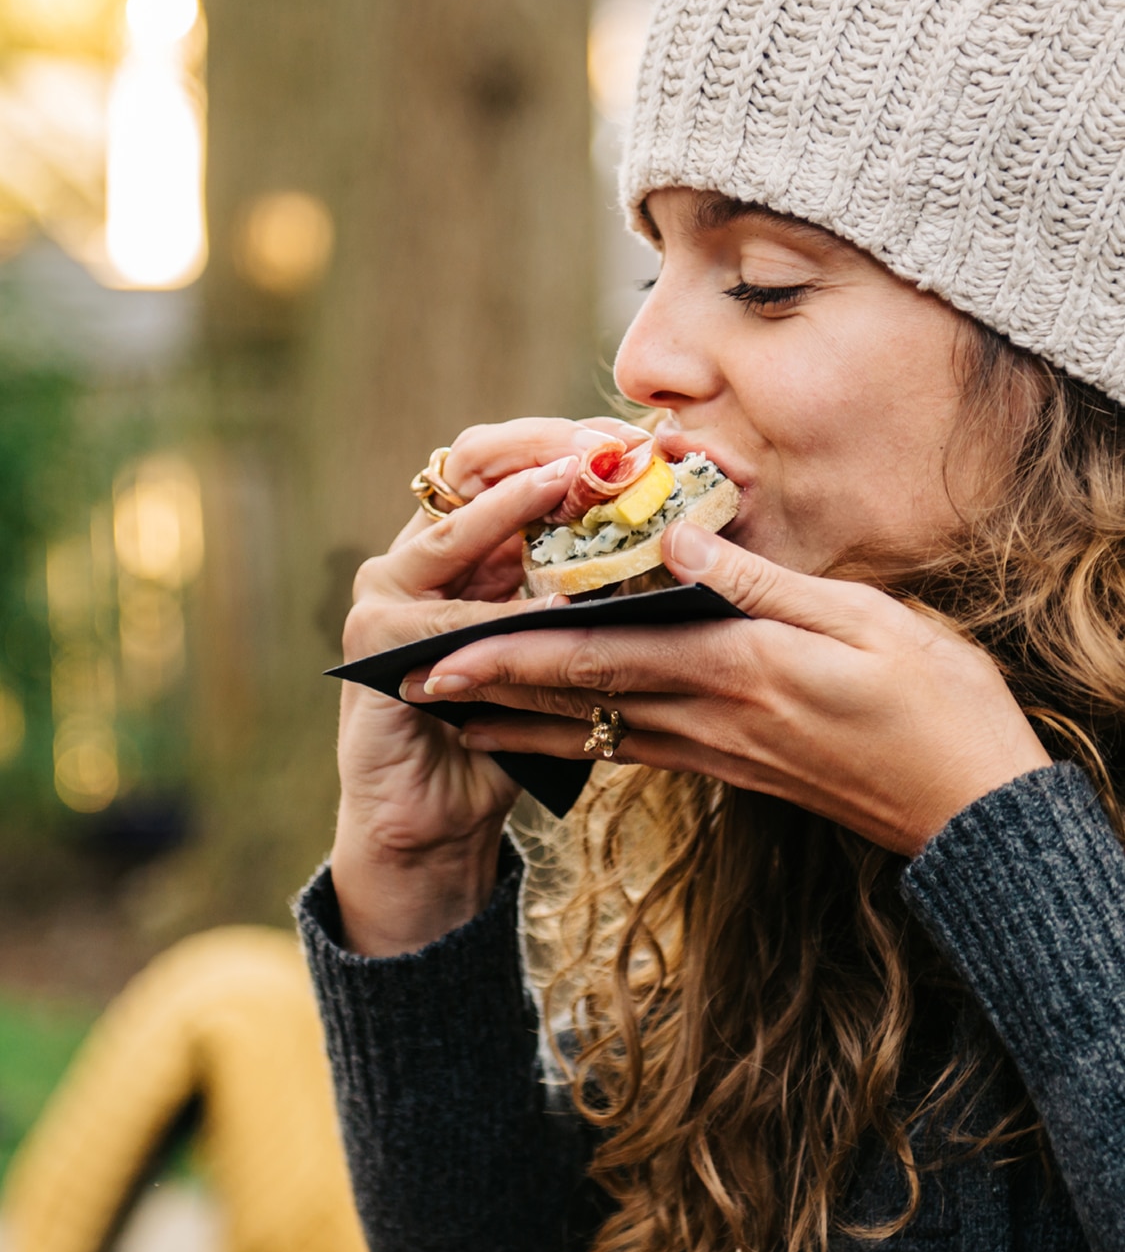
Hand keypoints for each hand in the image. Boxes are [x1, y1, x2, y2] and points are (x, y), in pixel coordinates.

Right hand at [333, 415, 642, 954]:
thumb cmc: (513, 725)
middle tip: (606, 445)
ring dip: (516, 502)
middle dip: (543, 446)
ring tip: (574, 480)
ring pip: (454, 525)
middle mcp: (423, 549)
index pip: (515, 453)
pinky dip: (501, 607)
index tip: (639, 436)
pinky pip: (445, 615)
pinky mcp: (374, 641)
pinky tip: (556, 600)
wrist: (437, 815)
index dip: (574, 436)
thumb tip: (693, 535)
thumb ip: (598, 587)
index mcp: (473, 539)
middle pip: (475, 460)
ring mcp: (389, 588)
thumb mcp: (566, 641)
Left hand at [398, 521, 1051, 856]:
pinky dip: (579, 742)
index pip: (603, 657)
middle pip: (580, 700)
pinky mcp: (735, 771)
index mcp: (738, 671)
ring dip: (521, 722)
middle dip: (491, 692)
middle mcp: (712, 720)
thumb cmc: (938, 709)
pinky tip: (552, 739)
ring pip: (597, 733)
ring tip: (455, 716)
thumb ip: (765, 584)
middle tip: (412, 687)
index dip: (516, 655)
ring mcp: (720, 754)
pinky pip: (635, 753)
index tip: (443, 655)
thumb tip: (678, 541)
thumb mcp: (869, 625)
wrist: (975, 814)